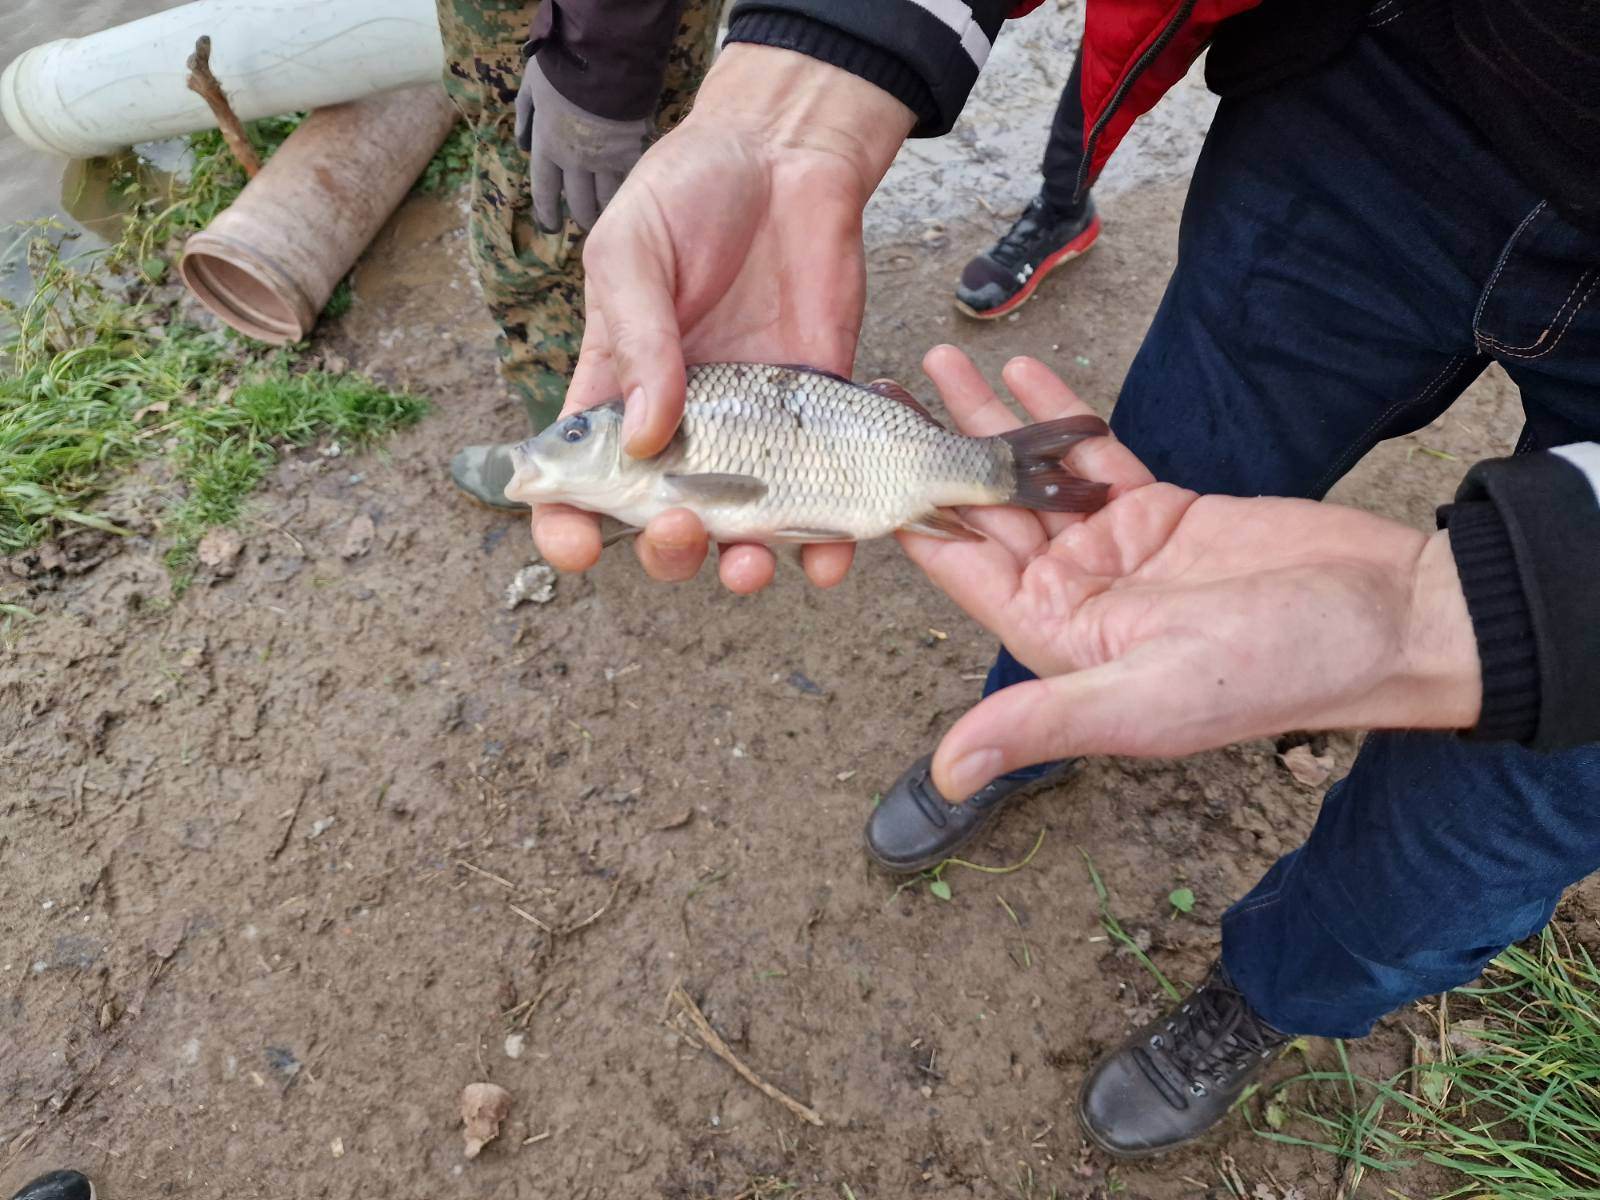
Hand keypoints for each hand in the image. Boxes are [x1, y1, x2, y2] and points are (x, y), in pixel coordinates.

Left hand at [515, 56, 648, 230]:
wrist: (601, 57)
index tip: (551, 227)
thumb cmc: (561, 66)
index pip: (545, 192)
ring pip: (609, 199)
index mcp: (547, 147)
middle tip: (586, 223)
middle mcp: (575, 161)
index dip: (548, 213)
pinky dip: (632, 189)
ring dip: (609, 210)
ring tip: (614, 217)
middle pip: (579, 202)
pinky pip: (632, 180)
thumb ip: (525, 116)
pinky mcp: (633, 152)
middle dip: (582, 217)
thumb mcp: (531, 86)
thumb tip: (523, 144)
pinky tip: (636, 198)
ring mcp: (606, 159)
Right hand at [532, 45, 914, 593]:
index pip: (578, 482)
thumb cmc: (692, 190)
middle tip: (680, 529)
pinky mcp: (823, 419)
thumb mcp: (635, 250)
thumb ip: (637, 339)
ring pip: (742, 529)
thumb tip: (645, 438)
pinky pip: (825, 497)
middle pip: (662, 523)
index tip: (575, 546)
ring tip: (752, 562)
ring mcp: (755, 430)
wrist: (791, 157)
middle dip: (665, 550)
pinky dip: (830, 539)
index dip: (567, 525)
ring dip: (742, 564)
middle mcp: (683, 426)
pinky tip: (836, 550)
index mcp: (616, 391)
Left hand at [897, 347, 1484, 797]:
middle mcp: (1076, 595)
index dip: (908, 519)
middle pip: (987, 514)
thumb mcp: (1146, 699)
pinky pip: (1096, 456)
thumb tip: (944, 777)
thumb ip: (1040, 722)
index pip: (962, 574)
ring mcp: (1117, 549)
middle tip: (884, 389)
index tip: (859, 463)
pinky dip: (1062, 415)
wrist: (1388, 619)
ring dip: (990, 422)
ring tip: (943, 362)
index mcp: (1058, 641)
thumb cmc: (1277, 670)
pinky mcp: (1162, 509)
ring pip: (1034, 476)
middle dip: (937, 452)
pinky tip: (1026, 371)